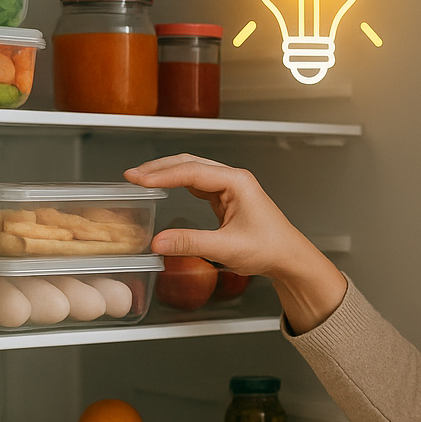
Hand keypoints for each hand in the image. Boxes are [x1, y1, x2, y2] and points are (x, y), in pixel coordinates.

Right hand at [124, 154, 345, 332]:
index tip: (137, 180)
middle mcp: (233, 179)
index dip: (161, 175)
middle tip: (132, 176)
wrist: (288, 257)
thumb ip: (191, 244)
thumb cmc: (269, 248)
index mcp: (236, 182)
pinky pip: (197, 184)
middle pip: (189, 164)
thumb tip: (158, 242)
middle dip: (159, 169)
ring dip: (166, 173)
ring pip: (192, 171)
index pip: (191, 171)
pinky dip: (177, 183)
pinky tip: (162, 187)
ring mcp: (230, 187)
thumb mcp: (227, 248)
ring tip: (141, 179)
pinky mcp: (226, 198)